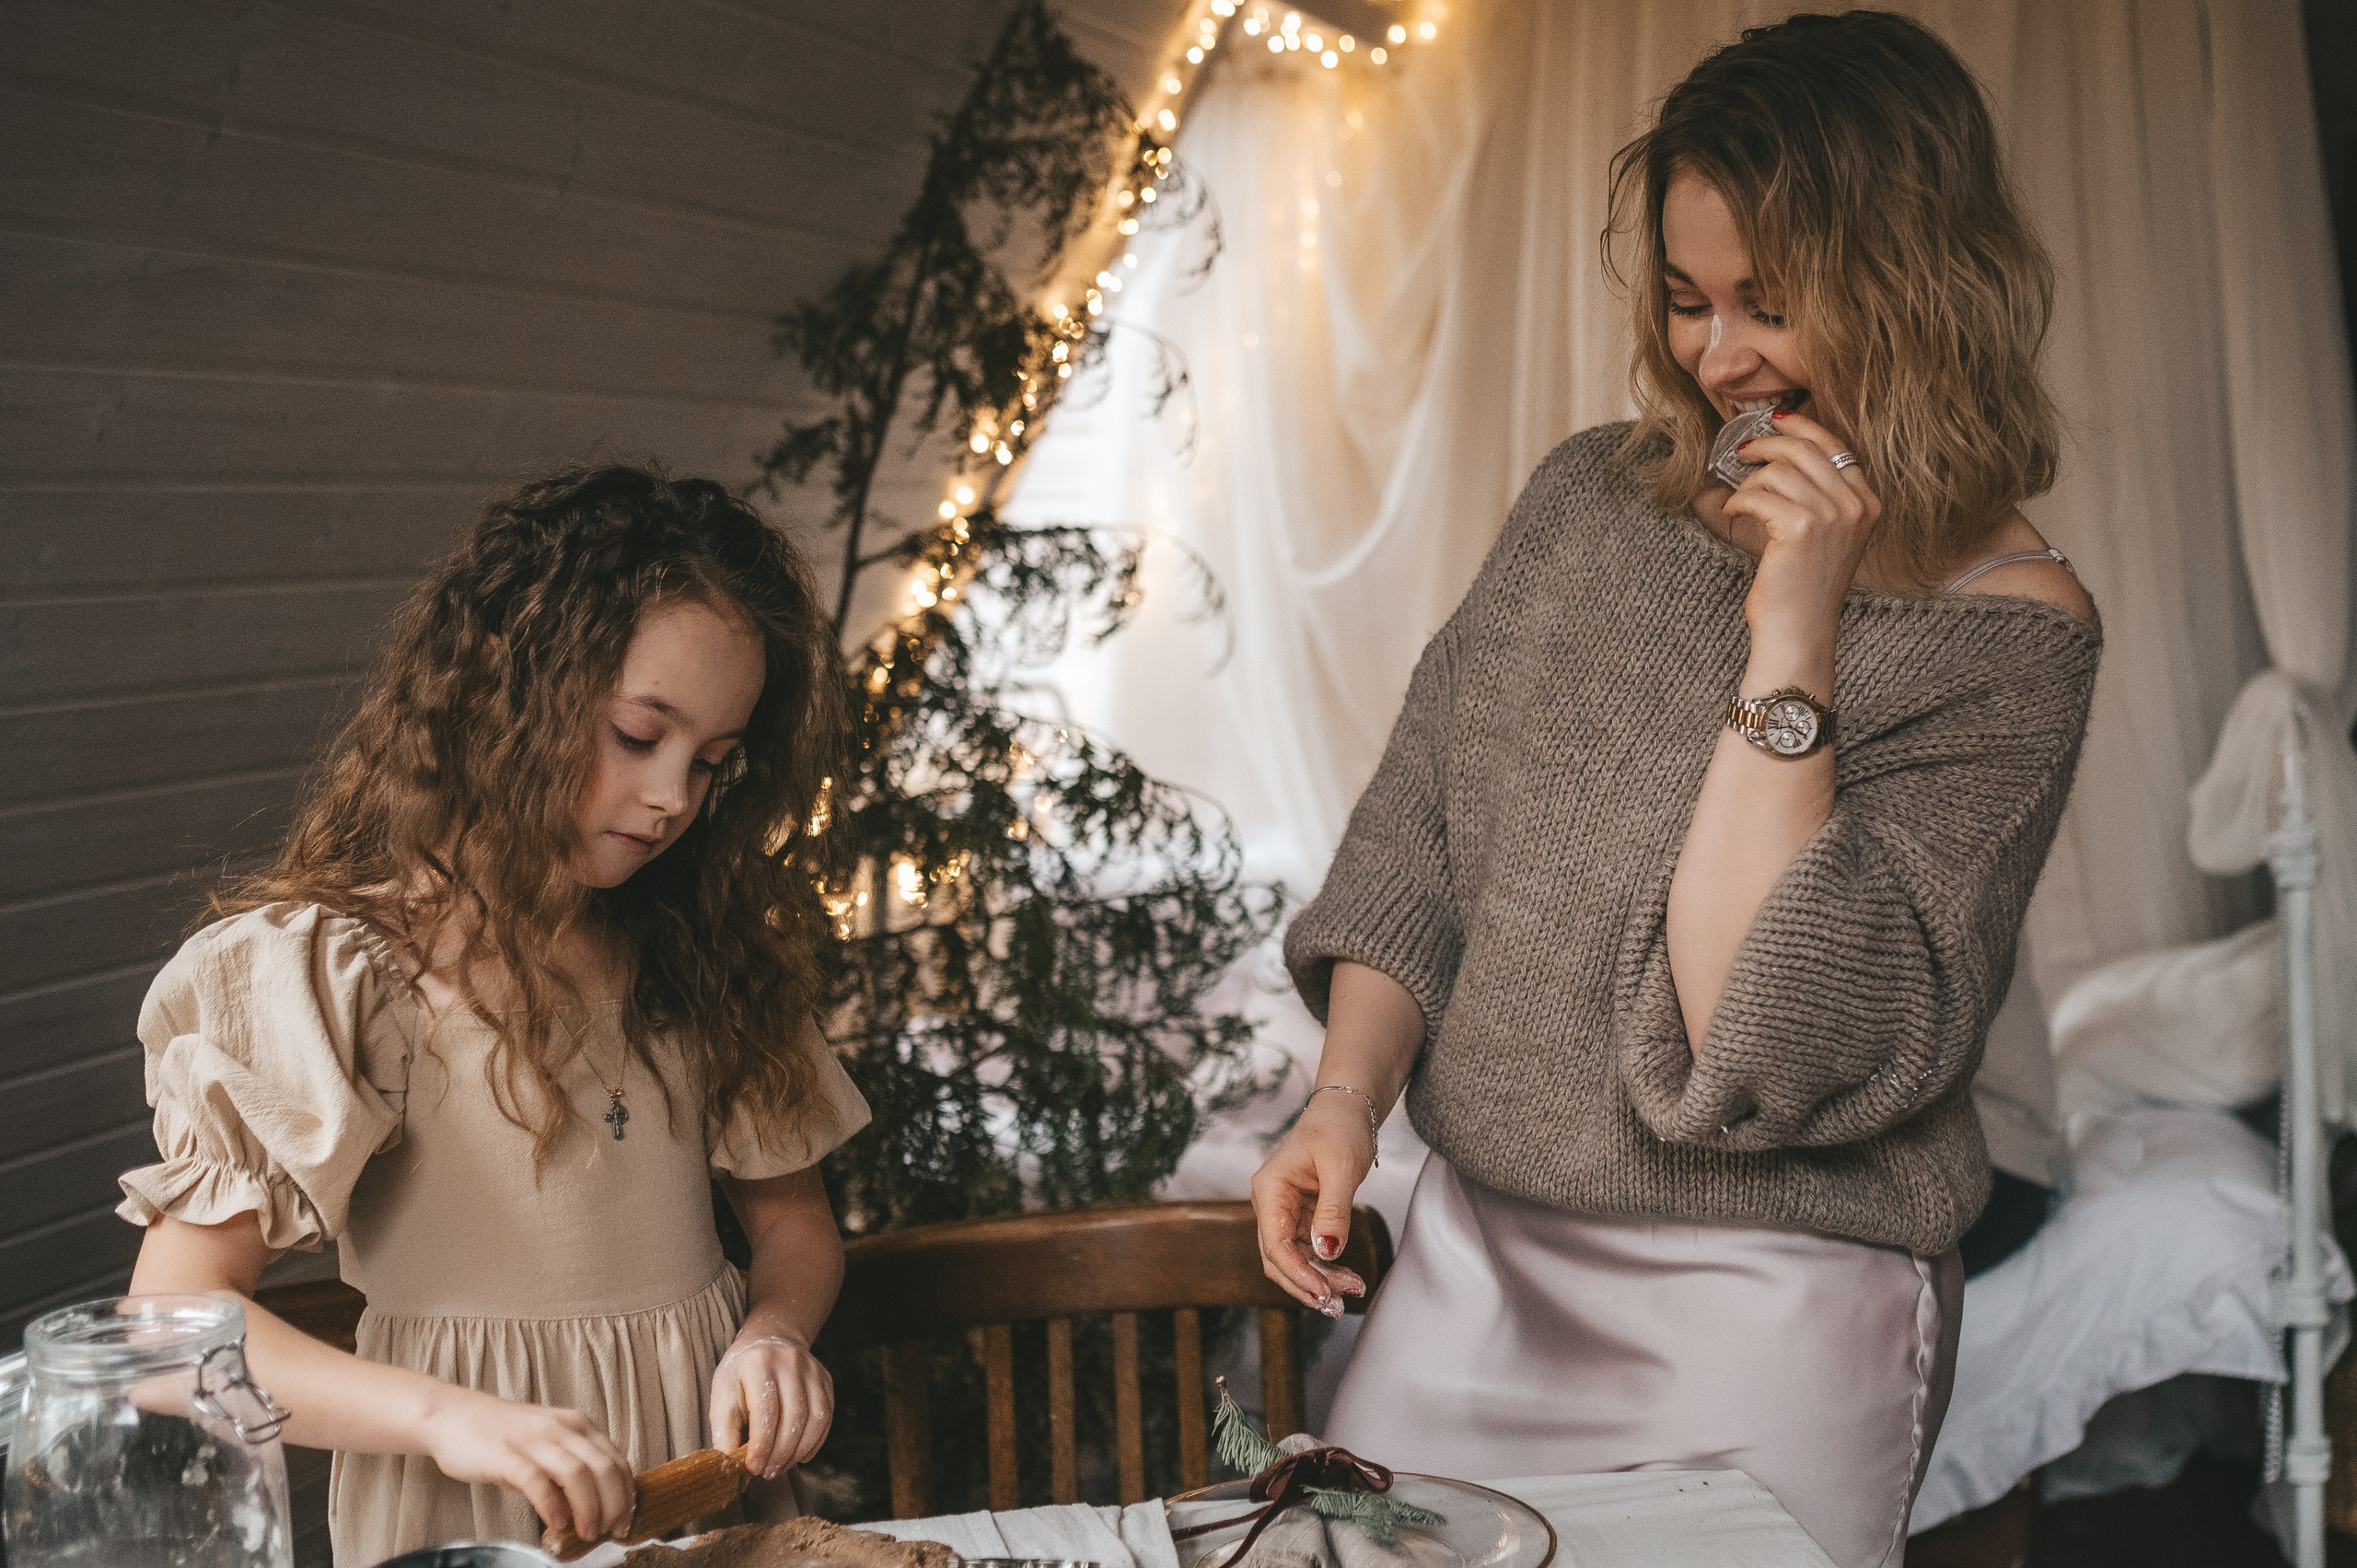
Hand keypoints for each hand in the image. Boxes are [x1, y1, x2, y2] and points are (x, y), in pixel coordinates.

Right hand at [424, 1389, 634, 1542]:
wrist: (455, 1417)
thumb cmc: (504, 1438)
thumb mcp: (547, 1445)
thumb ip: (572, 1468)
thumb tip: (596, 1509)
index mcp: (577, 1425)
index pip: (616, 1461)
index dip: (626, 1495)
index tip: (624, 1522)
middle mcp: (561, 1428)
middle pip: (604, 1468)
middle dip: (614, 1505)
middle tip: (610, 1532)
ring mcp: (534, 1440)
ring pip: (578, 1474)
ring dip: (589, 1509)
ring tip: (587, 1533)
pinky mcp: (506, 1455)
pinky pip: (537, 1480)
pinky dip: (552, 1504)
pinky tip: (556, 1523)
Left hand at [710, 1331, 832, 1479]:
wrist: (769, 1341)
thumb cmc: (742, 1374)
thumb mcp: (723, 1396)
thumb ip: (724, 1431)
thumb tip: (729, 1467)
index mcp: (759, 1364)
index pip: (766, 1409)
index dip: (761, 1444)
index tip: (753, 1468)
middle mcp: (791, 1363)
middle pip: (794, 1416)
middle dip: (781, 1452)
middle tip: (768, 1473)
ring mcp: (812, 1370)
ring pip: (815, 1418)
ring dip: (799, 1450)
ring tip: (782, 1467)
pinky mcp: (826, 1380)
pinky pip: (826, 1416)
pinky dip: (815, 1442)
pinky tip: (800, 1456)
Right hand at [1249, 1095, 1372, 1316]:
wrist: (1348, 1109)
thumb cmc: (1340, 1127)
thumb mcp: (1341, 1167)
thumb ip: (1334, 1211)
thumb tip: (1327, 1252)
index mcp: (1270, 1189)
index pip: (1275, 1244)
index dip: (1297, 1274)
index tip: (1323, 1294)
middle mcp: (1271, 1203)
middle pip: (1279, 1259)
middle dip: (1307, 1284)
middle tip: (1338, 1305)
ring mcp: (1285, 1211)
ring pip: (1293, 1259)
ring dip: (1318, 1279)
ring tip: (1351, 1291)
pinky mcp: (1302, 1216)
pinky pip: (1307, 1250)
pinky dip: (1325, 1266)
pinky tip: (1346, 1277)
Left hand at [1722, 409, 1882, 632]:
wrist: (1799, 631)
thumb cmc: (1803, 586)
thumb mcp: (1826, 534)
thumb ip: (1818, 495)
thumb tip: (1782, 449)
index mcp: (1867, 503)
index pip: (1835, 447)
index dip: (1802, 427)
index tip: (1776, 421)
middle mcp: (1855, 506)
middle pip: (1805, 449)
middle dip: (1768, 445)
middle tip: (1743, 452)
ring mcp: (1831, 516)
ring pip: (1778, 471)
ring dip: (1749, 481)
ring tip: (1740, 500)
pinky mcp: (1801, 527)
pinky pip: (1758, 494)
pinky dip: (1738, 500)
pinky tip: (1732, 513)